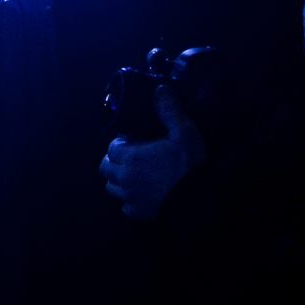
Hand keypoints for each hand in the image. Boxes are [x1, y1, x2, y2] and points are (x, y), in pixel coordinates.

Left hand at [98, 88, 204, 219]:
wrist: (199, 202)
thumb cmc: (188, 165)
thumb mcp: (183, 133)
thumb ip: (169, 111)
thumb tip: (160, 90)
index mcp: (131, 157)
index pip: (112, 148)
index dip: (120, 144)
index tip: (132, 142)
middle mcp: (125, 178)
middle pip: (105, 168)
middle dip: (113, 161)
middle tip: (129, 158)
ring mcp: (130, 198)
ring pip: (111, 188)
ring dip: (118, 180)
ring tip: (133, 175)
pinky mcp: (138, 214)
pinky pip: (125, 207)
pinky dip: (129, 201)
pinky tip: (141, 195)